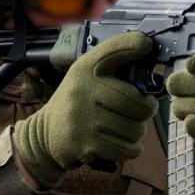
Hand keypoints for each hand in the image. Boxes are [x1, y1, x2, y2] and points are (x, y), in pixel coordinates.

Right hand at [14, 31, 157, 186]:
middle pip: (139, 104)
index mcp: (86, 69)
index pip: (114, 50)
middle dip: (146, 111)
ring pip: (136, 130)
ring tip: (122, 128)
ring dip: (136, 133)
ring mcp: (83, 118)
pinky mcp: (86, 145)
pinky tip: (120, 143)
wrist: (45, 133)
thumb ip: (115, 64)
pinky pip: (127, 150)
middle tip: (138, 112)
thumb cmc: (80, 102)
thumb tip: (149, 51)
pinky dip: (130, 150)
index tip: (147, 45)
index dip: (134, 46)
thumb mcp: (88, 75)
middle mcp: (83, 90)